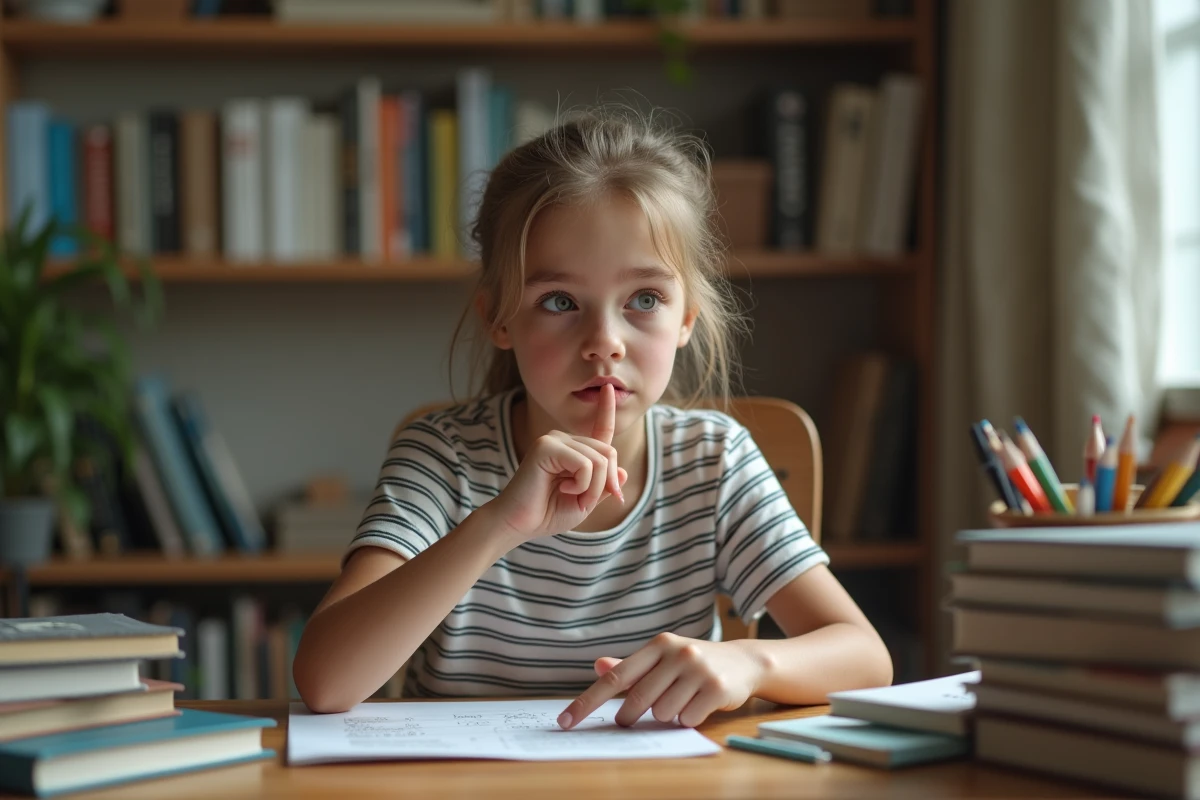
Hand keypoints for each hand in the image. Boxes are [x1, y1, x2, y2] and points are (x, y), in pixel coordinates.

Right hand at [487, 383, 627, 543]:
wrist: (519, 524)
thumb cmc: (547, 514)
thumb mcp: (585, 502)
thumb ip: (604, 486)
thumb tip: (623, 471)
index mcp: (573, 450)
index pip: (599, 429)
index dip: (606, 410)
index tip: (608, 388)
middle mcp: (563, 439)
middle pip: (608, 452)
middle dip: (606, 483)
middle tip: (585, 501)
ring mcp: (554, 440)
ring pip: (600, 460)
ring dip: (593, 488)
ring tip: (571, 496)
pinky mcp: (547, 446)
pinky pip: (585, 464)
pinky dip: (582, 484)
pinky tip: (564, 489)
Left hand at [557, 633, 765, 729]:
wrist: (744, 662)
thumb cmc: (694, 663)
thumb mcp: (663, 659)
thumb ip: (631, 666)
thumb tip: (598, 666)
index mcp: (658, 645)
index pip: (615, 678)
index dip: (588, 701)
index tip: (566, 721)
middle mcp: (677, 652)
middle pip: (637, 699)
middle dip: (631, 716)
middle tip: (633, 719)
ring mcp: (698, 669)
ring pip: (662, 713)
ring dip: (667, 716)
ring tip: (682, 701)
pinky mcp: (716, 687)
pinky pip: (687, 719)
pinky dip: (688, 720)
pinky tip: (699, 705)